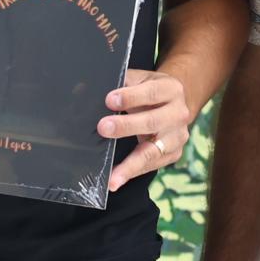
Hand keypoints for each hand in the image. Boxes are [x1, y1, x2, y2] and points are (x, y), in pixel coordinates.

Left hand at [100, 67, 192, 192]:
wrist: (177, 104)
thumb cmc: (151, 91)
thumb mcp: (139, 80)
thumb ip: (118, 83)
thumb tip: (80, 90)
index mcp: (170, 89)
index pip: (151, 93)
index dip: (131, 97)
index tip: (109, 100)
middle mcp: (178, 114)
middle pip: (153, 121)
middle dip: (127, 126)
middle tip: (103, 128)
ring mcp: (178, 137)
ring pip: (153, 151)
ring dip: (130, 164)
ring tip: (113, 177)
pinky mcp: (173, 154)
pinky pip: (151, 166)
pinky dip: (132, 173)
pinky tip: (116, 180)